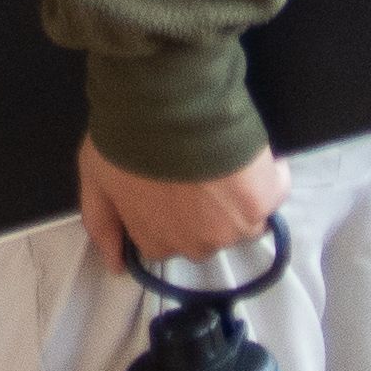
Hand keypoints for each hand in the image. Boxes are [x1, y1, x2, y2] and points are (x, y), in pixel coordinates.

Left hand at [84, 135, 287, 265]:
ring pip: (245, 221)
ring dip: (239, 197)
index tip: (171, 186)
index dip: (170, 213)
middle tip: (197, 170)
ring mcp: (233, 228)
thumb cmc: (125, 139)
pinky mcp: (263, 202)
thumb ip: (103, 225)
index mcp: (156, 240)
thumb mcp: (95, 179)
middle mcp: (197, 245)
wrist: (165, 104)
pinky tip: (255, 156)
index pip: (166, 243)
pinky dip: (271, 176)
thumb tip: (116, 266)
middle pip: (207, 235)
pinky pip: (275, 192)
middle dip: (204, 209)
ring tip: (226, 161)